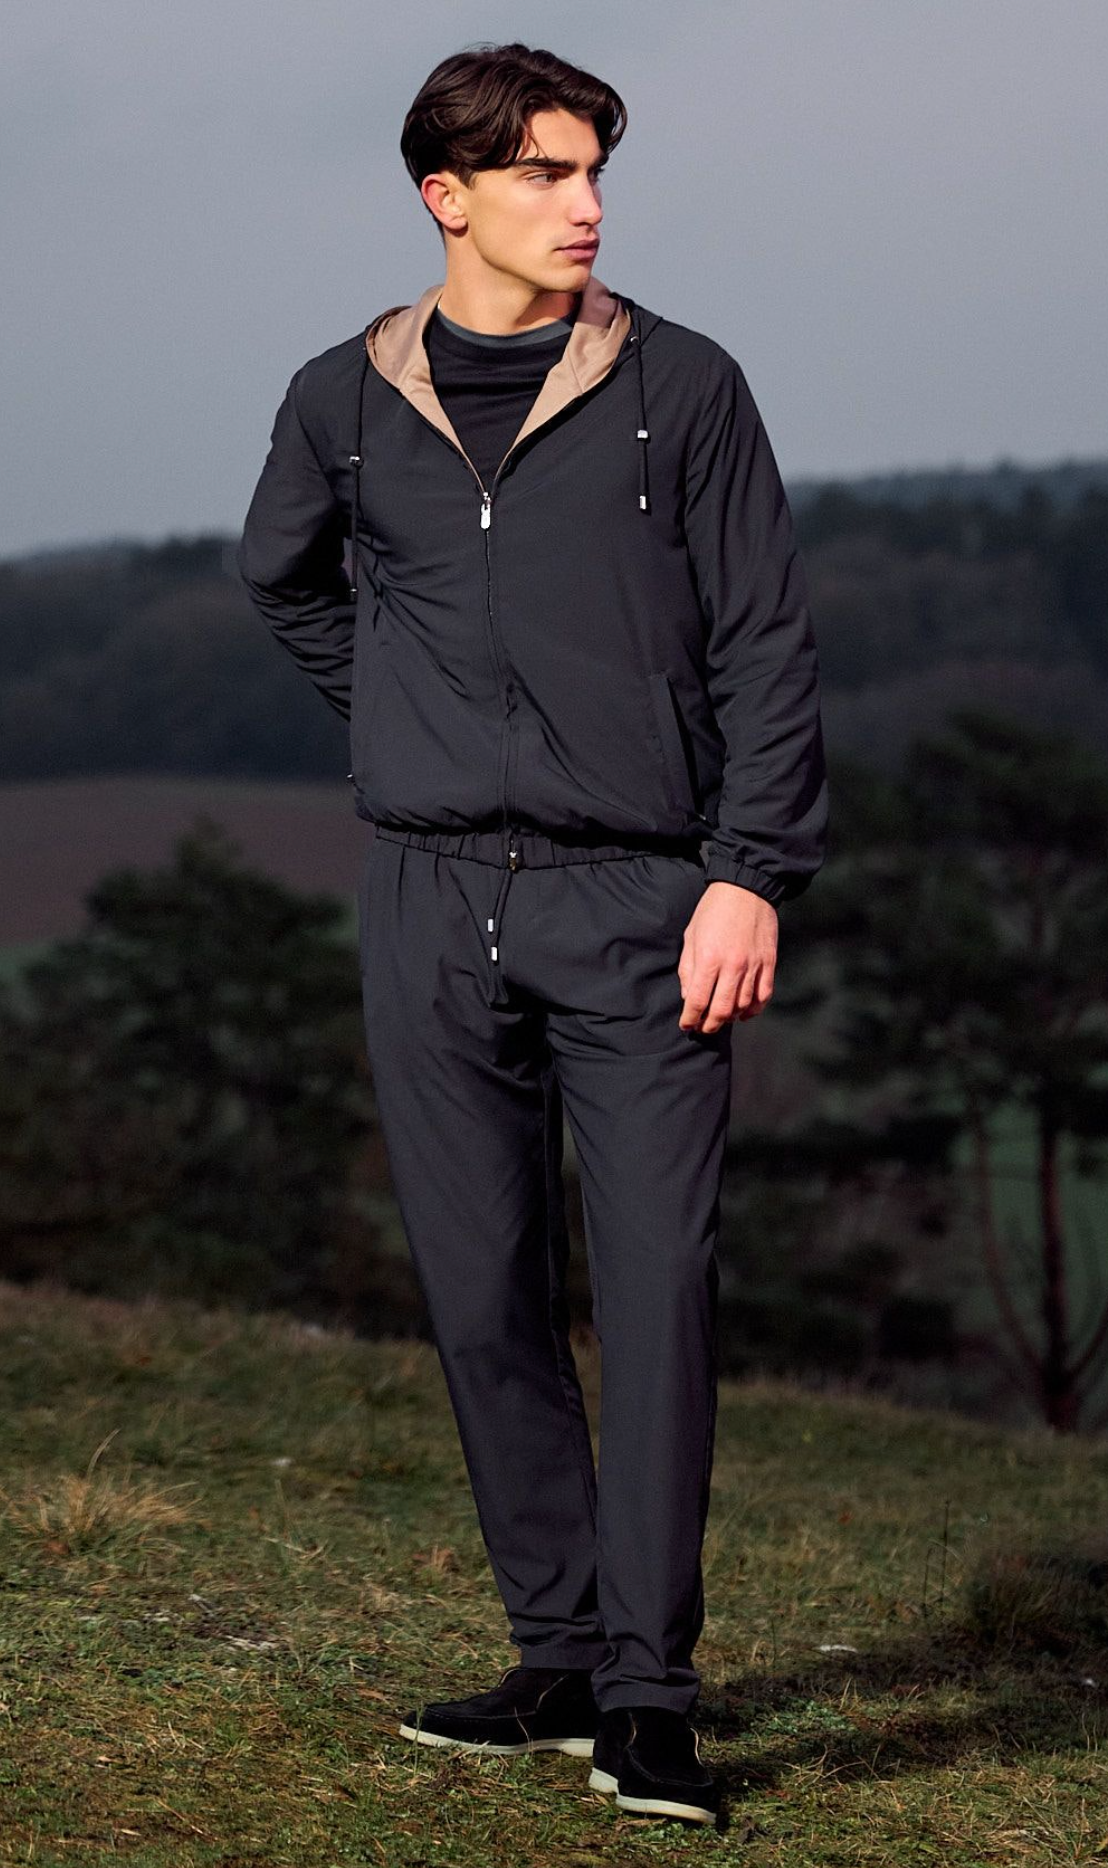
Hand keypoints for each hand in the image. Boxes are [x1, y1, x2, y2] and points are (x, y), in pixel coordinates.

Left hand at [678, 881, 777, 1032]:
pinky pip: (764, 995)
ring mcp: (754, 965)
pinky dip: (754, 1009)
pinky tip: (744, 1012)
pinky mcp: (769, 962)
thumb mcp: (691, 936)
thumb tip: (689, 997)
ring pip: (743, 1006)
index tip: (686, 1025)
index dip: (690, 1019)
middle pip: (721, 1011)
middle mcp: (733, 965)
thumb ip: (688, 969)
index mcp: (709, 958)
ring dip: (730, 1018)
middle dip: (709, 1025)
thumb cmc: (713, 910)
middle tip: (703, 1028)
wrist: (746, 887)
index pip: (697, 1001)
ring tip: (721, 1019)